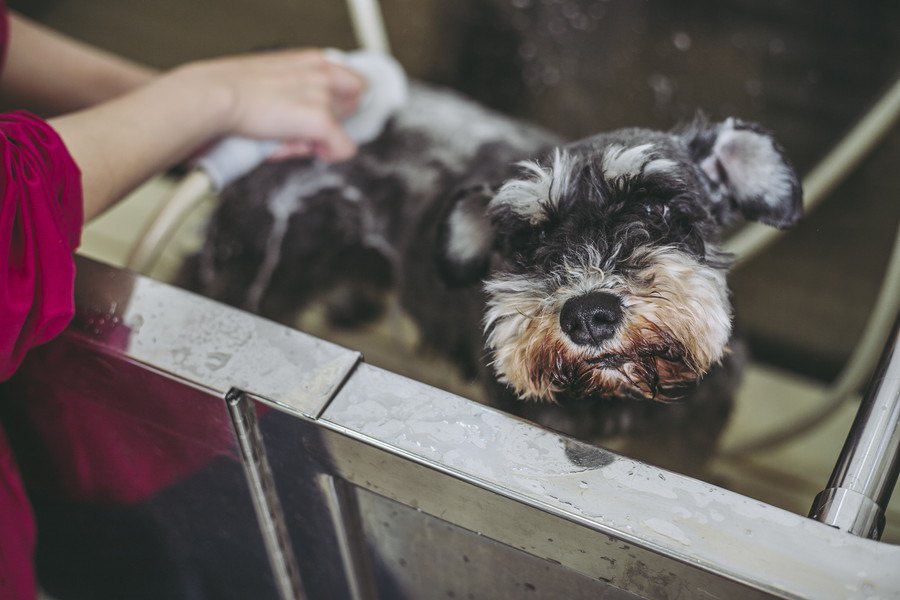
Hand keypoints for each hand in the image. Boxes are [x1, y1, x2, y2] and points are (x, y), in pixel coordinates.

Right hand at [51, 47, 366, 218]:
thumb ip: (288, 93)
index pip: (351, 83)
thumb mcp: (264, 82)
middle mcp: (322, 72)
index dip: (337, 106)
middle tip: (294, 131)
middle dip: (329, 124)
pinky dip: (323, 156)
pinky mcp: (321, 120)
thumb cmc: (223, 94)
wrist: (207, 97)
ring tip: (281, 137)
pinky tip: (294, 149)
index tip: (316, 120)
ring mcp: (323, 96)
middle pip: (352, 107)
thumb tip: (297, 122)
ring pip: (342, 130)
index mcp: (310, 60)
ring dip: (315, 140)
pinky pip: (343, 149)